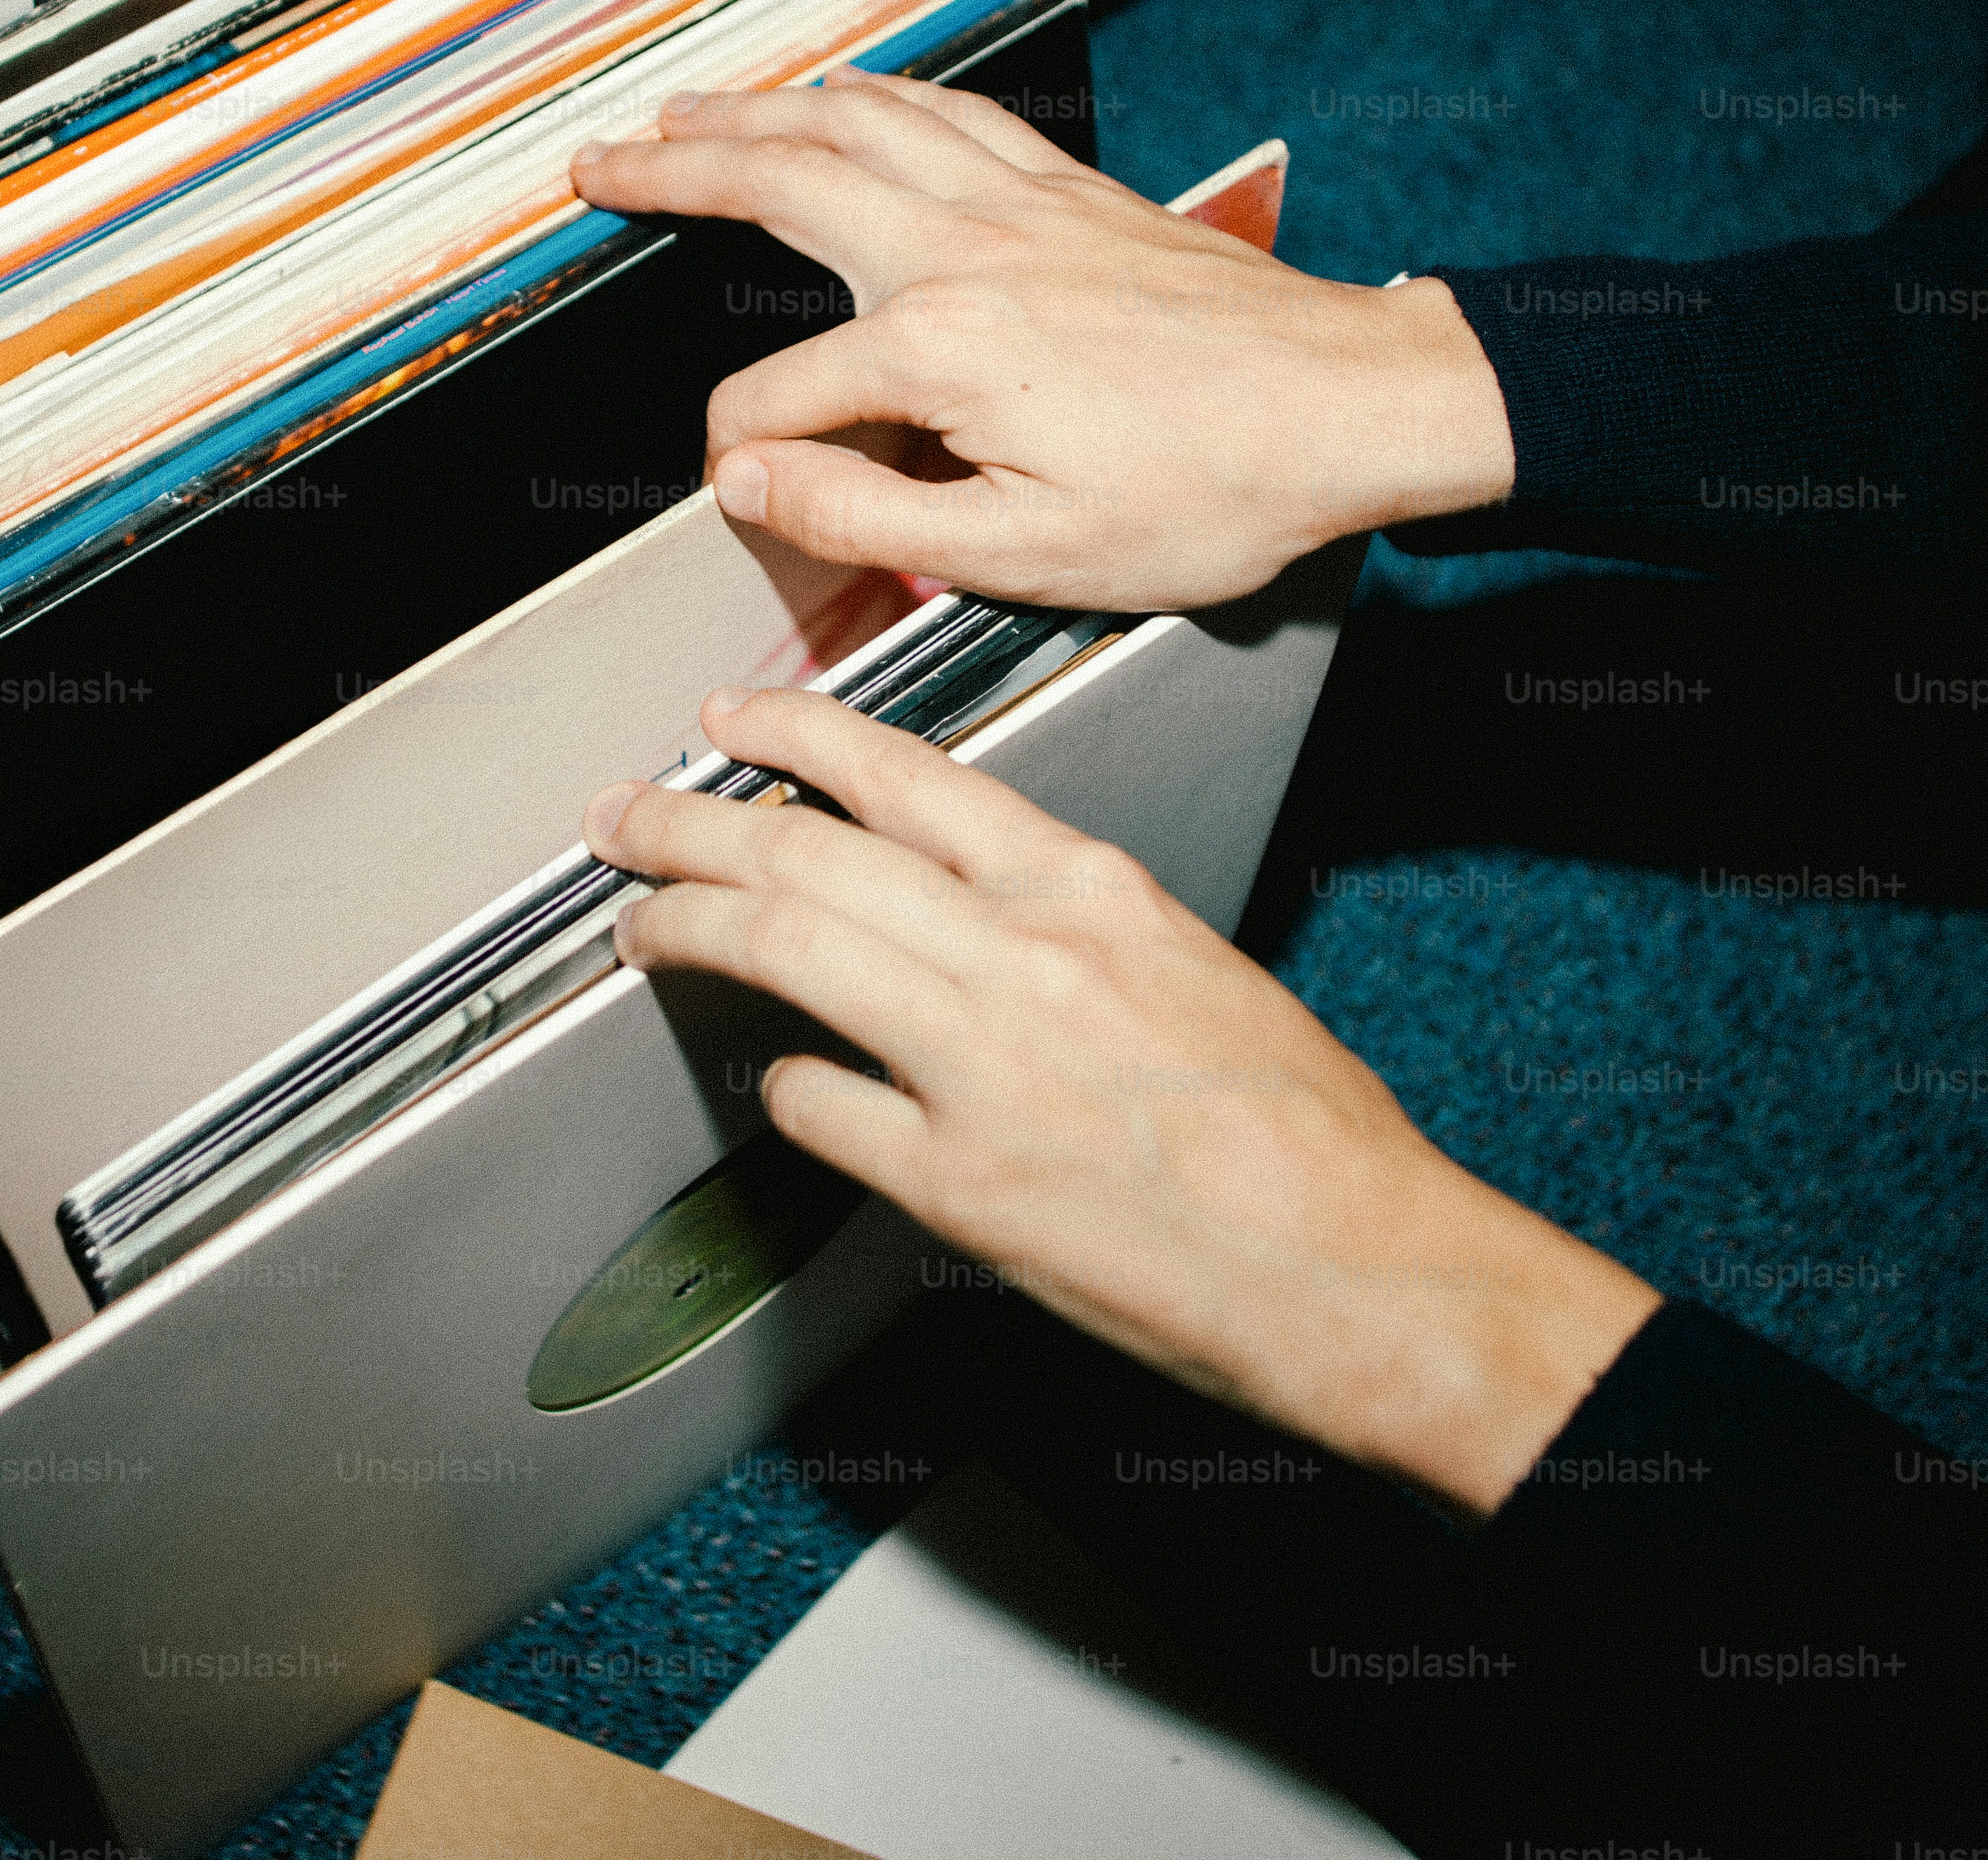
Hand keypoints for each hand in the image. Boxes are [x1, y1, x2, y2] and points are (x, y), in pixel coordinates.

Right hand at [569, 72, 1514, 612]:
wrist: (1350, 408)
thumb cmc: (1213, 489)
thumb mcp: (1027, 553)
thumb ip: (866, 516)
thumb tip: (751, 481)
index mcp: (940, 347)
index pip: (778, 399)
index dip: (742, 459)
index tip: (742, 493)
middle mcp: (966, 247)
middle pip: (782, 179)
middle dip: (673, 168)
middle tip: (598, 162)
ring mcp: (1021, 204)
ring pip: (857, 119)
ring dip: (757, 106)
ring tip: (687, 109)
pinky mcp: (1073, 190)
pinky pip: (948, 110)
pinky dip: (877, 90)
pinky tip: (846, 88)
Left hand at [584, 686, 1659, 1517]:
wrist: (1360, 1264)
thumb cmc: (1303, 1132)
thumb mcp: (1192, 964)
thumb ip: (1074, 927)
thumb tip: (971, 914)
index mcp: (1091, 893)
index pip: (904, 774)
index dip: (794, 735)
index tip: (733, 723)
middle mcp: (1026, 958)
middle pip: (807, 851)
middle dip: (689, 823)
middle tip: (628, 816)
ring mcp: (983, 1067)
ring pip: (785, 948)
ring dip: (688, 925)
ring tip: (642, 921)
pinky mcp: (959, 1184)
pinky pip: (819, 1108)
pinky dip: (782, 1089)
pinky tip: (773, 1087)